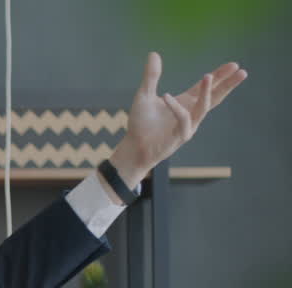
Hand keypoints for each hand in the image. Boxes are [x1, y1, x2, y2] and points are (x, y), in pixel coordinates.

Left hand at [109, 52, 246, 184]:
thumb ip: (151, 76)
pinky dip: (176, 108)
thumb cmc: (140, 124)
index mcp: (185, 103)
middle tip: (241, 71)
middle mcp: (190, 114)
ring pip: (202, 108)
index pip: (206, 87)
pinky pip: (182, 119)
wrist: (133, 148)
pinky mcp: (179, 137)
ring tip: (208, 76)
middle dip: (227, 84)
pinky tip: (166, 97)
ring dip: (206, 92)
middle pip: (214, 97)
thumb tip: (153, 53)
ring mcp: (188, 126)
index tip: (233, 65)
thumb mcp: (144, 95)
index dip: (219, 76)